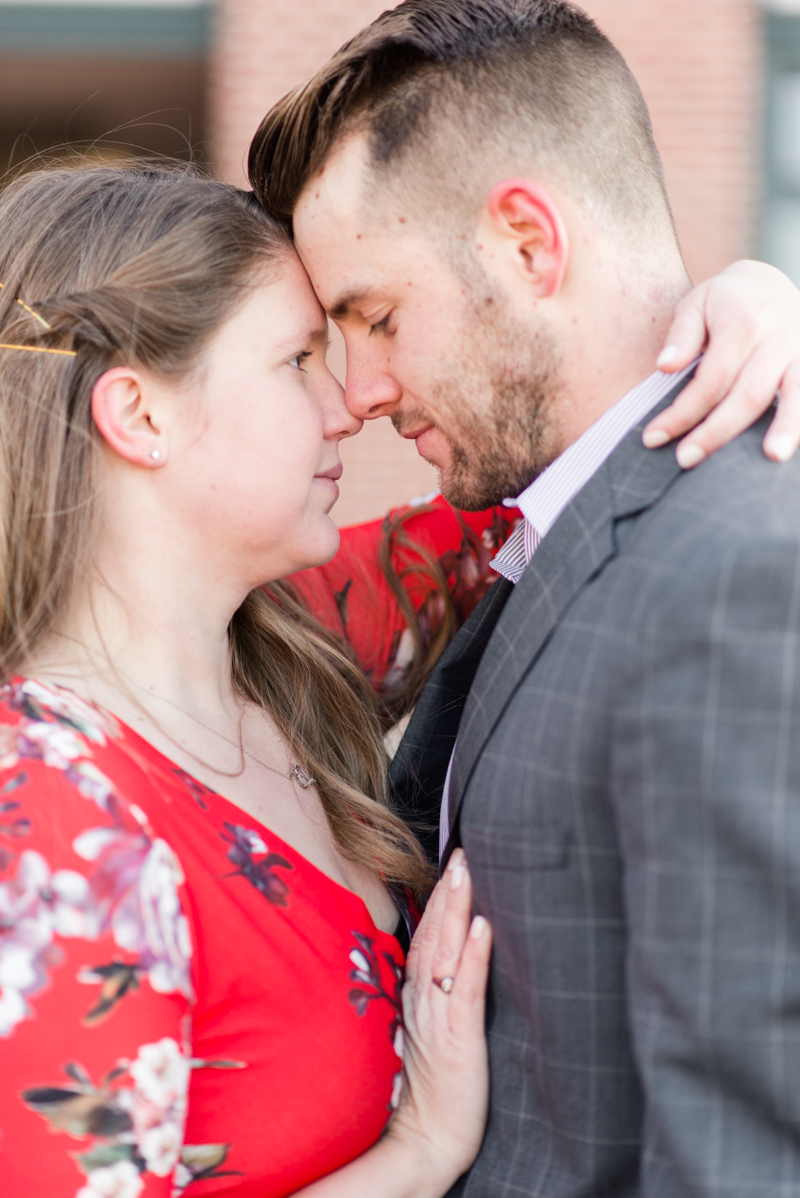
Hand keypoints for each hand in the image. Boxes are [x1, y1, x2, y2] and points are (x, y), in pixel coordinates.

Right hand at [388, 849, 491, 1191]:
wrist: (428, 1145)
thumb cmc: (433, 1093)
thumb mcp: (430, 1037)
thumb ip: (434, 1000)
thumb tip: (453, 964)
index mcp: (415, 1001)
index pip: (425, 941)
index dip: (438, 902)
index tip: (451, 866)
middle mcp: (422, 1002)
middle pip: (433, 936)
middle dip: (447, 892)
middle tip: (461, 852)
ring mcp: (438, 1018)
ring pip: (446, 952)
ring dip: (456, 909)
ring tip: (466, 872)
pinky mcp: (459, 1039)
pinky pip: (467, 990)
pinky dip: (474, 956)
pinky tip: (483, 927)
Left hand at [642, 260, 799, 467]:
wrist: (770, 281)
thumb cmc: (724, 300)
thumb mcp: (695, 304)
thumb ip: (681, 336)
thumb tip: (664, 366)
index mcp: (742, 323)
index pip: (711, 379)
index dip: (683, 412)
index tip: (654, 436)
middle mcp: (776, 338)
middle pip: (748, 394)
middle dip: (716, 432)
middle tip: (686, 459)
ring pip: (796, 393)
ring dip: (785, 426)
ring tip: (772, 457)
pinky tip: (792, 447)